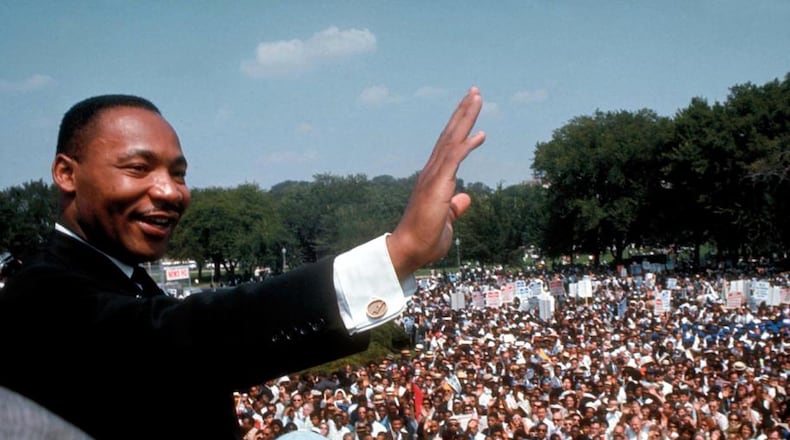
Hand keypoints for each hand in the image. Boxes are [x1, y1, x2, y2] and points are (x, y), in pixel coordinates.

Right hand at [387, 87, 485, 278]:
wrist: (409, 251)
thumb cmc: (424, 239)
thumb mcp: (446, 219)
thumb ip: (455, 206)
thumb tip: (466, 197)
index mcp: (434, 178)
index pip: (449, 145)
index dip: (460, 126)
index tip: (471, 108)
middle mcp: (431, 172)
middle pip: (449, 135)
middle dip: (463, 112)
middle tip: (474, 91)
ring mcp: (433, 177)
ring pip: (451, 140)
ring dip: (465, 118)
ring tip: (476, 97)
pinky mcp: (436, 186)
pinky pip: (453, 160)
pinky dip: (466, 145)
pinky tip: (480, 133)